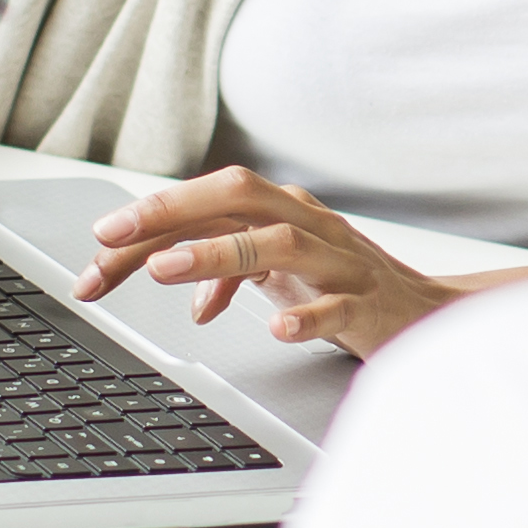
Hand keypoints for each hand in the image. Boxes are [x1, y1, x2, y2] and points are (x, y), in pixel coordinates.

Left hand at [76, 171, 461, 356]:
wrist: (426, 315)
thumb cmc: (340, 285)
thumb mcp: (273, 267)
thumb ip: (216, 263)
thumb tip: (156, 267)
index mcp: (283, 210)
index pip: (209, 199)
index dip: (152, 214)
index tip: (101, 239)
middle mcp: (309, 224)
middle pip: (239, 197)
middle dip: (171, 213)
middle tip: (113, 239)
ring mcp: (341, 263)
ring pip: (279, 243)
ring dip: (217, 254)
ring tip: (166, 270)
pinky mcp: (369, 307)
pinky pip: (336, 308)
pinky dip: (305, 317)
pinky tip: (275, 329)